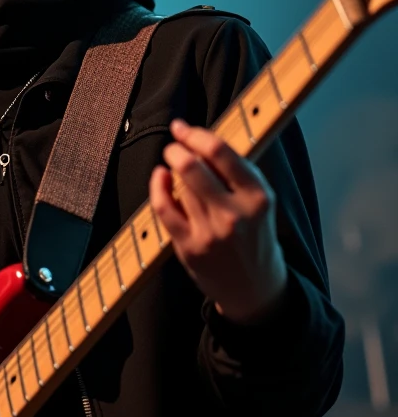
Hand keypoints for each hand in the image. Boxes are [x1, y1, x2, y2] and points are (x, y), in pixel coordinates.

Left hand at [149, 119, 287, 323]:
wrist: (255, 289)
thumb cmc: (255, 237)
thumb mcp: (259, 202)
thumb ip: (236, 173)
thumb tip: (200, 139)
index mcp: (258, 197)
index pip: (221, 153)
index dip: (196, 134)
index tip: (182, 127)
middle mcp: (235, 214)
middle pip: (192, 166)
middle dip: (177, 148)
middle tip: (174, 144)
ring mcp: (211, 233)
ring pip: (179, 185)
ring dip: (171, 168)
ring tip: (174, 165)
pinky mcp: (190, 248)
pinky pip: (164, 209)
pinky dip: (157, 187)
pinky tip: (160, 177)